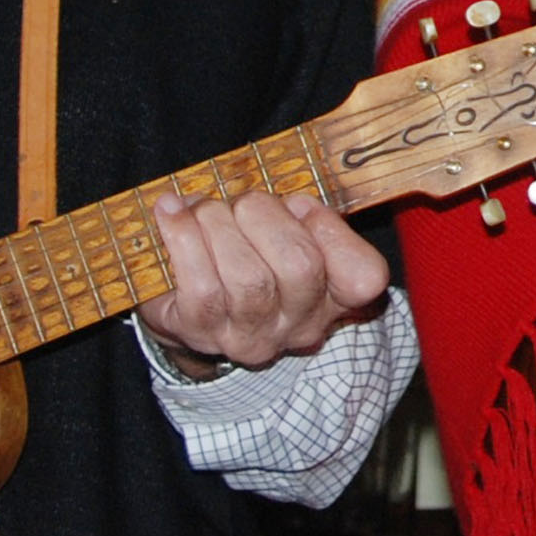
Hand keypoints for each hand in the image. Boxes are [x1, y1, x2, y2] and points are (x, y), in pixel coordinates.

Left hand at [140, 189, 389, 372]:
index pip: (365, 277)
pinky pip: (200, 285)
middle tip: (240, 203)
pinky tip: (171, 212)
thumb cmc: (243, 251)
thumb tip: (285, 200)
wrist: (185, 304)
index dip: (332, 231)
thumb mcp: (283, 228)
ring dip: (219, 224)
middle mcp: (299, 324)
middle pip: (301, 267)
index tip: (299, 204)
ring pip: (249, 279)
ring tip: (203, 209)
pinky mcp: (201, 333)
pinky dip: (183, 236)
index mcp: (333, 294)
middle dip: (264, 216)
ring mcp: (251, 334)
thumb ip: (298, 211)